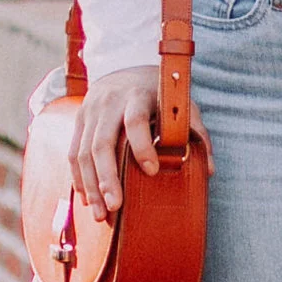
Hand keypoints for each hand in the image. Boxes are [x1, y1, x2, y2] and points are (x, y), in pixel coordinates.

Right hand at [69, 66, 204, 217]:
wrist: (125, 68)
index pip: (135, 120)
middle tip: (116, 206)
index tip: (152, 171)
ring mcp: (90, 112)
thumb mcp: (181, 104)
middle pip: (102, 142)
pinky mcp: (79, 121)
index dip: (142, 146)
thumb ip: (195, 133)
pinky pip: (73, 153)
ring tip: (101, 214)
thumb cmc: (159, 93)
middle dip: (107, 177)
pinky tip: (88, 199)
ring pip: (83, 152)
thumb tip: (208, 170)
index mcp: (138, 95)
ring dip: (91, 186)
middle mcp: (109, 102)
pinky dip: (79, 178)